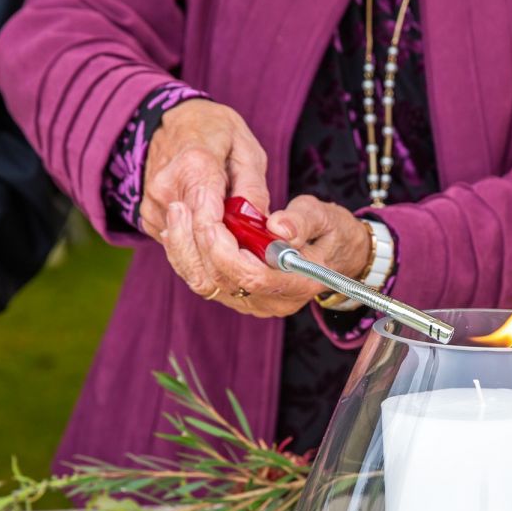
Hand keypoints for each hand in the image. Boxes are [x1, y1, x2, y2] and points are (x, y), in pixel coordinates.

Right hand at [143, 99, 302, 313]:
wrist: (172, 122)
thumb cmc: (214, 130)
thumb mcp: (247, 149)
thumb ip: (254, 189)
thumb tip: (262, 227)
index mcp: (194, 167)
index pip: (210, 225)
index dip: (236, 251)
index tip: (261, 259)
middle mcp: (168, 193)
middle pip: (197, 253)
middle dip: (232, 268)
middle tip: (262, 268)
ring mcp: (156, 211)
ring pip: (188, 263)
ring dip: (220, 271)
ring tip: (247, 261)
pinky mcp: (152, 223)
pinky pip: (181, 256)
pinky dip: (205, 262)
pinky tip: (226, 250)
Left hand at [161, 194, 372, 318]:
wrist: (334, 252)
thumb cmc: (331, 232)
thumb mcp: (325, 217)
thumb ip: (302, 221)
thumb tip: (278, 226)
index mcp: (299, 283)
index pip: (253, 277)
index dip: (226, 251)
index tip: (212, 220)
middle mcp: (273, 301)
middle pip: (222, 281)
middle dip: (197, 243)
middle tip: (184, 208)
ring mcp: (254, 302)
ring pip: (206, 283)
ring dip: (185, 249)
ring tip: (177, 213)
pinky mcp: (239, 295)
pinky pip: (205, 281)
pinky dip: (188, 255)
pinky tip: (180, 228)